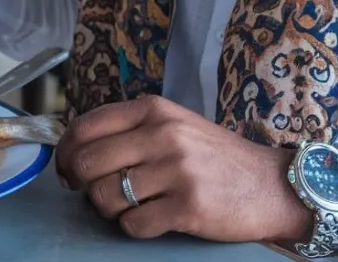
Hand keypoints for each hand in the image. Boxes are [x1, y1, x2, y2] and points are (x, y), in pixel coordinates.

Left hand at [55, 95, 311, 243]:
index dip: (64, 153)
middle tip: (94, 192)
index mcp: (153, 110)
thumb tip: (71, 153)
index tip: (66, 170)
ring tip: (129, 206)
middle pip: (86, 164)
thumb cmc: (213, 157)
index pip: (83, 128)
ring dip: (108, 209)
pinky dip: (134, 227)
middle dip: (80, 184)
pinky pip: (132, 225)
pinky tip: (153, 219)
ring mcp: (176, 171)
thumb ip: (127, 130)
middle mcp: (163, 135)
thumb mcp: (172, 125)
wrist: (273, 185)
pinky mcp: (188, 207)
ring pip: (104, 197)